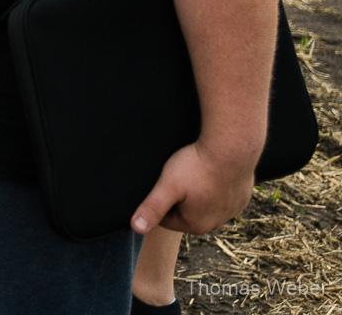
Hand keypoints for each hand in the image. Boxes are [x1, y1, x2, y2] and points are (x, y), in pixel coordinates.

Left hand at [131, 139, 259, 234]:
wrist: (233, 149)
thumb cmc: (197, 166)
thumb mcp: (168, 185)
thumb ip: (152, 208)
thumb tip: (136, 228)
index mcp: (196, 225)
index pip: (166, 220)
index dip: (158, 201)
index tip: (160, 184)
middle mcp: (216, 223)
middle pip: (186, 213)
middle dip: (177, 198)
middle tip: (176, 176)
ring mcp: (232, 210)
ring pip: (204, 204)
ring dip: (196, 192)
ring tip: (192, 173)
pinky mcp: (242, 197)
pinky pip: (221, 195)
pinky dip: (214, 186)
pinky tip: (210, 172)